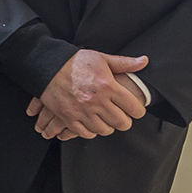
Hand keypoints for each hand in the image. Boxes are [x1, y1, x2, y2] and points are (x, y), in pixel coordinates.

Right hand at [25, 50, 147, 139]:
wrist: (47, 66)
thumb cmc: (74, 62)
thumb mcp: (101, 58)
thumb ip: (124, 63)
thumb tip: (144, 61)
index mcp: (108, 86)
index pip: (134, 108)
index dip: (138, 111)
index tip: (135, 110)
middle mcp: (97, 101)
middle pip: (121, 123)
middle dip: (124, 121)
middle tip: (122, 116)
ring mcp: (82, 111)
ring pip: (105, 130)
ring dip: (108, 126)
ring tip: (106, 120)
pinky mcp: (69, 117)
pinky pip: (86, 133)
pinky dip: (91, 131)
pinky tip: (92, 124)